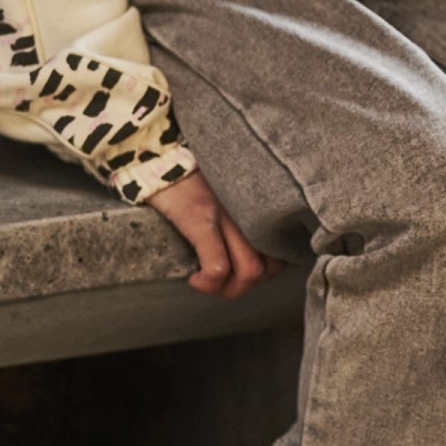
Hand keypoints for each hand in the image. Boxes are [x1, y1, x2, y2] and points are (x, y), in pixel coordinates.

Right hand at [148, 170, 281, 298]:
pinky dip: (209, 283)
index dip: (266, 272)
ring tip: (209, 282)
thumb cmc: (194, 177)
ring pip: (250, 272)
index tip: (243, 273)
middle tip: (224, 282)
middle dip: (246, 286)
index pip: (284, 250)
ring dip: (229, 289)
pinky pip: (217, 266)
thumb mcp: (232, 194)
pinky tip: (195, 279)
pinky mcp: (201, 219)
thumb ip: (248, 215)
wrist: (161, 157)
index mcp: (259, 206)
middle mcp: (249, 210)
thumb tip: (255, 248)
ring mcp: (227, 215)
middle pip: (270, 267)